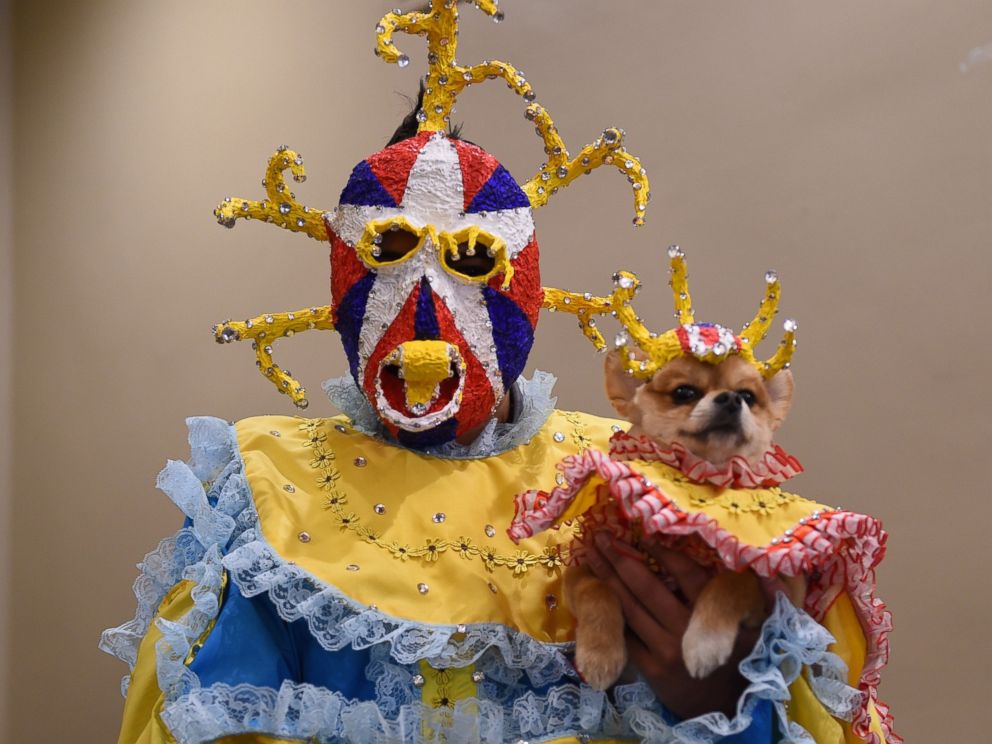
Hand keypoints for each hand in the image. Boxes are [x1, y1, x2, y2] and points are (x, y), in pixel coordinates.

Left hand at [584, 532, 762, 719]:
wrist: (729, 709)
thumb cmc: (741, 656)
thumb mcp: (757, 624)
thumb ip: (753, 592)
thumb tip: (753, 558)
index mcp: (715, 614)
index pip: (685, 574)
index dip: (662, 552)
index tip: (642, 534)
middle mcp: (688, 631)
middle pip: (647, 587)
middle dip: (621, 558)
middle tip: (601, 535)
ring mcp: (667, 651)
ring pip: (630, 608)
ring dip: (608, 579)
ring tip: (591, 556)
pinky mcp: (651, 670)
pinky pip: (626, 635)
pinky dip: (611, 613)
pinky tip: (595, 593)